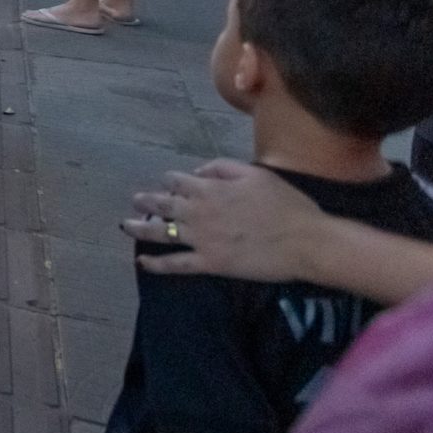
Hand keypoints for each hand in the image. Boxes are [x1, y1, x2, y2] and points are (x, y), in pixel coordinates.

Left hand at [122, 160, 322, 281]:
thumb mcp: (255, 173)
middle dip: (145, 202)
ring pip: (160, 233)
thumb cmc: (286, 204)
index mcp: (209, 189)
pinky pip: (175, 264)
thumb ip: (222, 168)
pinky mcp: (209, 263)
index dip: (169, 181)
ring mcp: (201, 239)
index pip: (176, 181)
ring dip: (139, 229)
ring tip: (126, 226)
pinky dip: (156, 264)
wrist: (306, 241)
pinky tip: (142, 262)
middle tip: (135, 201)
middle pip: (161, 205)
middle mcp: (198, 212)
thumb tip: (197, 170)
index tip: (167, 185)